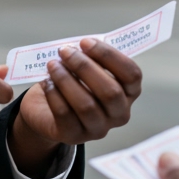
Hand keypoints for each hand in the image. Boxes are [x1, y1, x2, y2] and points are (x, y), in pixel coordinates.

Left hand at [9, 38, 142, 176]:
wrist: (47, 110)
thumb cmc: (74, 82)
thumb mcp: (87, 67)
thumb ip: (91, 57)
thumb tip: (80, 47)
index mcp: (129, 93)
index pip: (131, 74)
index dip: (109, 56)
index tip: (85, 42)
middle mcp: (119, 114)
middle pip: (110, 91)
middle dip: (85, 67)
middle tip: (65, 51)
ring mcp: (98, 129)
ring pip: (86, 105)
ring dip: (67, 80)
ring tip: (52, 65)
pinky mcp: (74, 136)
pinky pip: (65, 115)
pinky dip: (55, 95)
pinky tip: (47, 82)